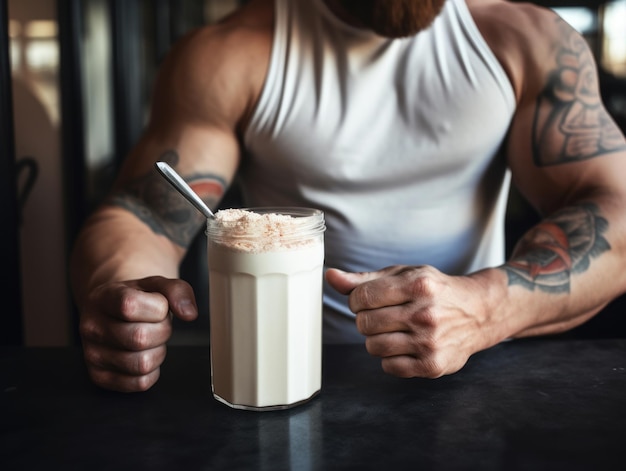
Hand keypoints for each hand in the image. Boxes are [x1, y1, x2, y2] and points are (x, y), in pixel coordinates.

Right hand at [79, 276, 197, 391]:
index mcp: (102, 298)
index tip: (159, 305)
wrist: (113, 310)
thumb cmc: (137, 298)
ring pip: (142, 364)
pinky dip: (152, 371)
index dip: (157, 308)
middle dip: (163, 331)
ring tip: (150, 339)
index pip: (129, 305)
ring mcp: (93, 354)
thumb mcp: (157, 285)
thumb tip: (189, 313)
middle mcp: (92, 327)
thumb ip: (177, 291)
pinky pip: (140, 383)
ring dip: (158, 351)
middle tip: (157, 324)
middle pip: (140, 338)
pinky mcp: (100, 377)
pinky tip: (144, 354)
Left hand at [326, 266, 489, 377]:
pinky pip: (389, 367)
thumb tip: (330, 276)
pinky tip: (406, 345)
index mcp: (417, 285)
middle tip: (385, 315)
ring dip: (377, 339)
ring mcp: (429, 342)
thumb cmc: (434, 290)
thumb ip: (364, 279)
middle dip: (367, 319)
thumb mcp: (403, 275)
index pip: (361, 297)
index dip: (357, 300)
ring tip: (395, 330)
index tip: (368, 300)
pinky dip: (391, 358)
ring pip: (373, 346)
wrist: (478, 312)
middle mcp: (425, 313)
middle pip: (364, 323)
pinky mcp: (433, 365)